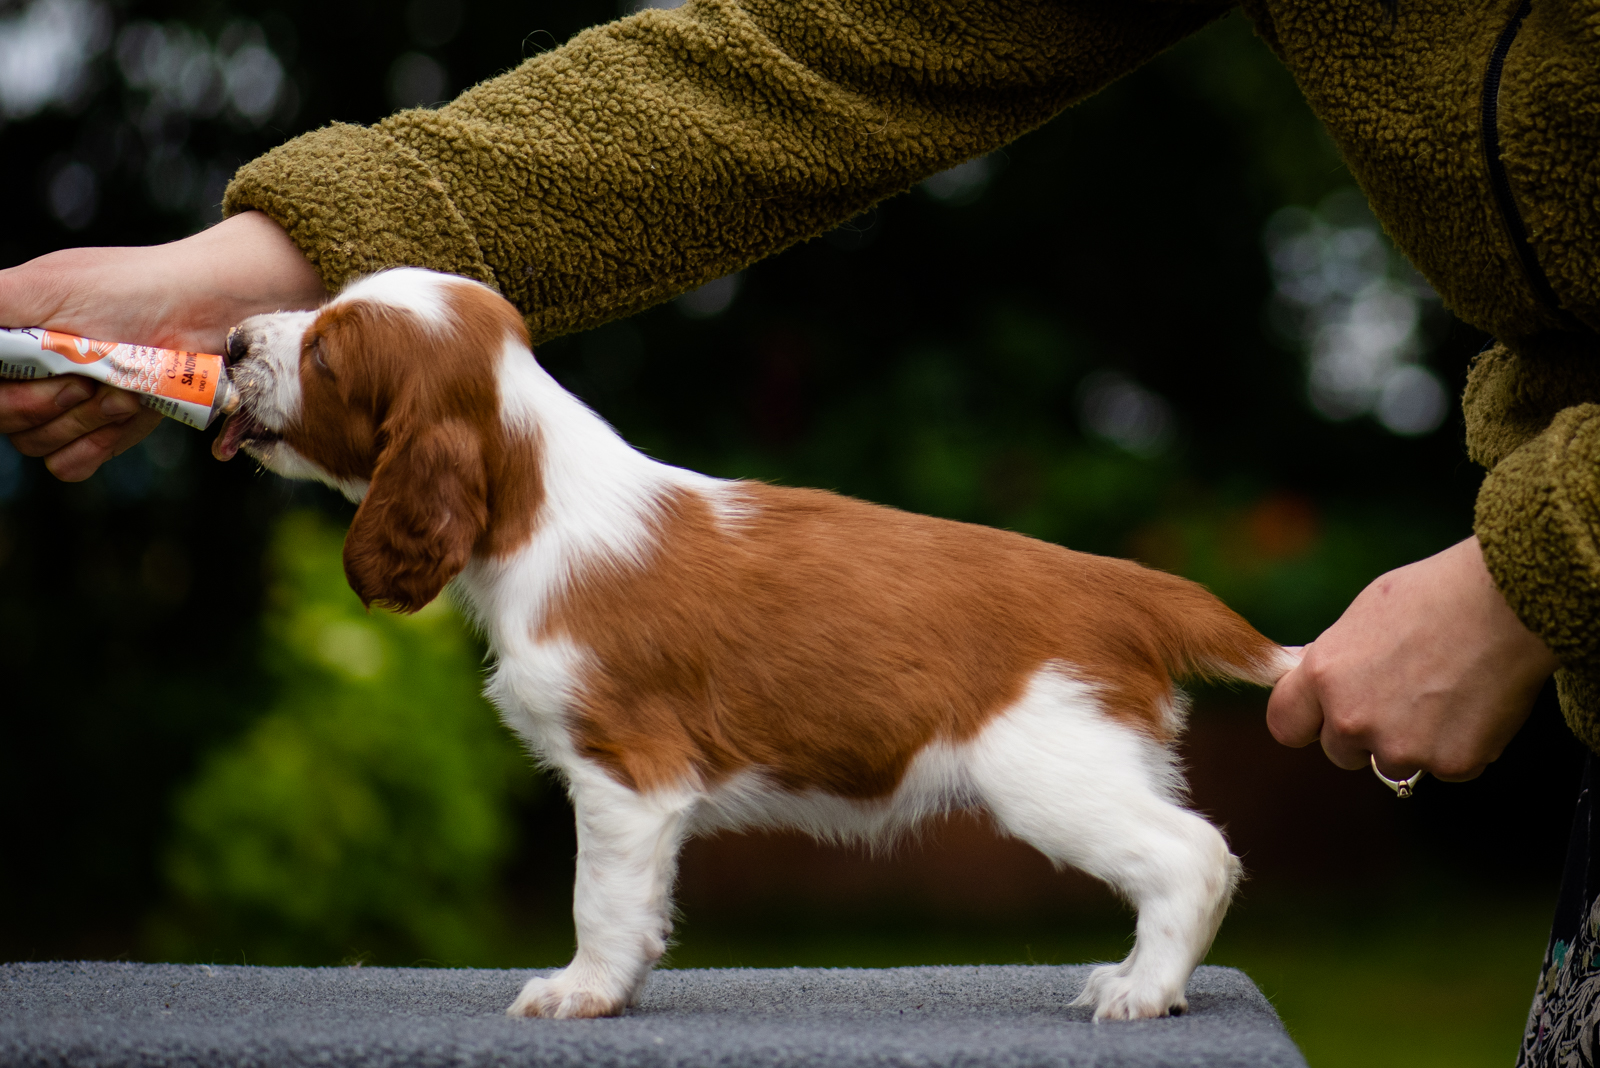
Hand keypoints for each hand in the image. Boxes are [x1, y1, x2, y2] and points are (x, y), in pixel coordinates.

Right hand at [0, 211, 326, 480]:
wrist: (207, 315)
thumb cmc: (129, 290)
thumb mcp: (41, 287)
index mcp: (7, 341)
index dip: (9, 393)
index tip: (49, 370)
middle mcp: (26, 376)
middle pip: (3, 421)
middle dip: (44, 402)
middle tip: (92, 376)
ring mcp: (63, 410)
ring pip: (34, 444)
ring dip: (83, 419)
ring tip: (124, 387)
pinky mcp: (101, 435)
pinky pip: (68, 465)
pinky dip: (97, 443)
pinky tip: (129, 414)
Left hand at [1266, 536, 1558, 781]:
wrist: (1505, 604)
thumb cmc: (1432, 597)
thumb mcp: (1358, 619)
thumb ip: (1330, 661)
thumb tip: (1308, 681)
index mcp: (1323, 678)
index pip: (1285, 726)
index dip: (1306, 721)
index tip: (1322, 716)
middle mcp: (1353, 719)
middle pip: (1339, 752)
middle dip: (1363, 732)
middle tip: (1401, 694)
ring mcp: (1401, 746)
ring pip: (1392, 763)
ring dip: (1411, 742)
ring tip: (1442, 694)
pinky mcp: (1450, 763)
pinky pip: (1443, 767)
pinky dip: (1457, 745)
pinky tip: (1472, 705)